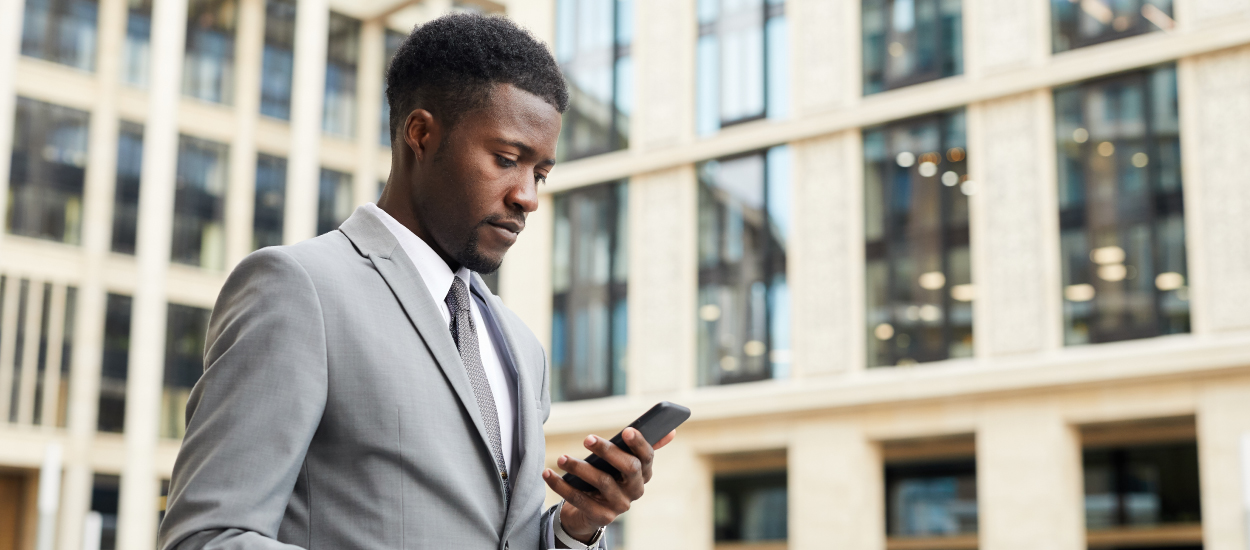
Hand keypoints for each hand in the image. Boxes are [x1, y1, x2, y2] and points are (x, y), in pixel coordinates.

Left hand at [541, 428, 676, 542]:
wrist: (591, 511)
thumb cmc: (609, 477)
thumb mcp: (623, 462)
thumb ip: (640, 447)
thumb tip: (672, 431)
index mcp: (644, 473)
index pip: (647, 457)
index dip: (639, 443)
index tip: (627, 430)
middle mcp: (636, 490)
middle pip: (628, 468)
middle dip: (608, 451)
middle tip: (587, 438)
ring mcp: (620, 505)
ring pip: (602, 483)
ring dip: (579, 467)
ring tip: (561, 458)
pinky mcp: (602, 517)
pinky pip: (580, 500)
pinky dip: (561, 486)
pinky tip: (548, 474)